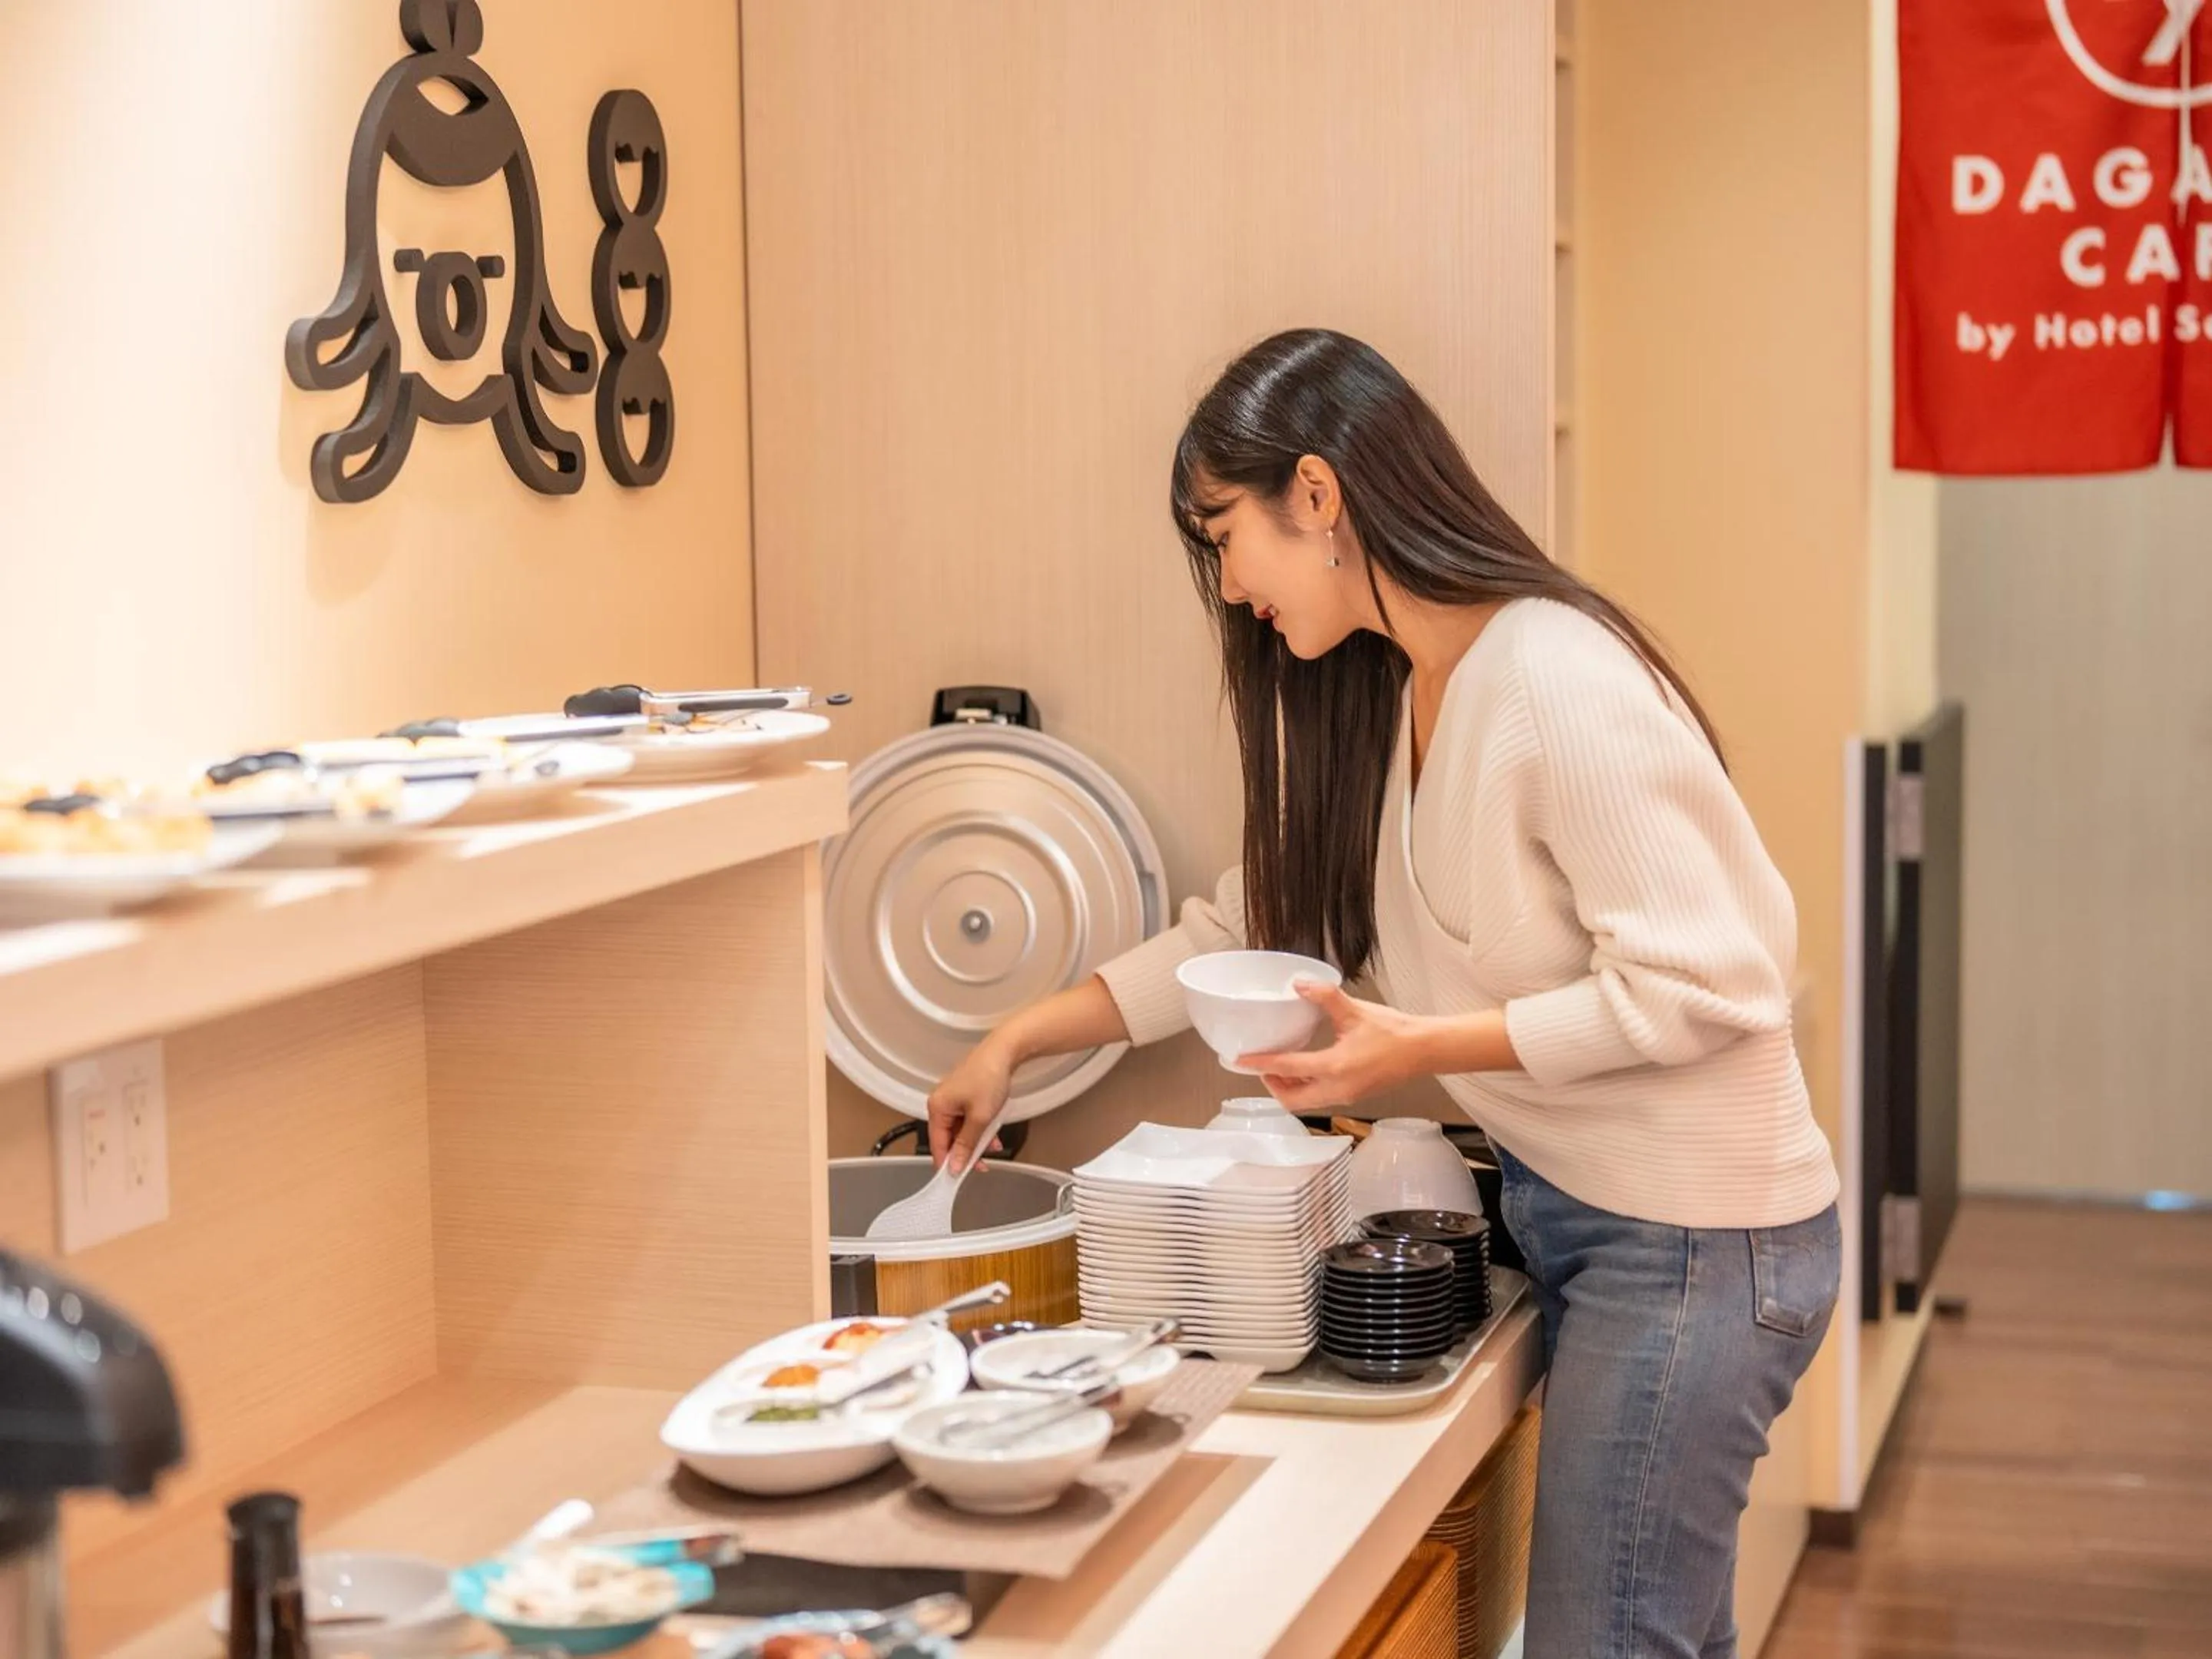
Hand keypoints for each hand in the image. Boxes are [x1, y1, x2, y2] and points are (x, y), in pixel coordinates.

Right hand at [926, 1039, 1015, 1170]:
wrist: (1004, 1051)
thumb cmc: (989, 1079)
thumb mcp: (980, 1118)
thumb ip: (966, 1144)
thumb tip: (955, 1167)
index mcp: (937, 1107)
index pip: (937, 1144)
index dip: (948, 1163)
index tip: (957, 1178)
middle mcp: (941, 1103)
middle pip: (949, 1138)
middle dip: (967, 1151)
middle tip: (982, 1165)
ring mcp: (953, 1098)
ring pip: (961, 1130)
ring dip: (977, 1140)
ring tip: (993, 1147)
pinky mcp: (964, 1094)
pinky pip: (968, 1119)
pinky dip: (980, 1128)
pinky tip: (994, 1135)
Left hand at [1239, 981, 1437, 1111]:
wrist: (1424, 1050)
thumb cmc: (1395, 1033)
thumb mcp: (1355, 1011)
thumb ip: (1324, 997)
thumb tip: (1299, 984)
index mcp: (1335, 1068)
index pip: (1287, 1068)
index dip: (1260, 1063)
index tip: (1241, 1059)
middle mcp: (1337, 1089)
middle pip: (1292, 1099)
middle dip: (1272, 1085)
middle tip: (1260, 1066)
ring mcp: (1346, 1096)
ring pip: (1306, 1102)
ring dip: (1289, 1088)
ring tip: (1279, 1067)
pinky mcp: (1354, 1096)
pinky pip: (1320, 1098)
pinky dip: (1306, 1088)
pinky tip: (1305, 1069)